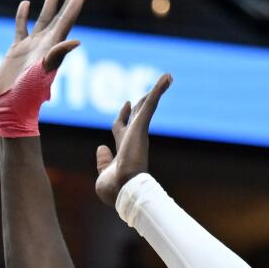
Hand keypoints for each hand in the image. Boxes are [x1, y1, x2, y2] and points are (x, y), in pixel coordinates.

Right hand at [0, 0, 87, 95]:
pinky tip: (26, 3)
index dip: (76, 0)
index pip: (68, 18)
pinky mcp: (17, 50)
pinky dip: (23, 15)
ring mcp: (32, 46)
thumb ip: (57, 55)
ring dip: (52, 2)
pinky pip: (22, 27)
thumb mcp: (44, 72)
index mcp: (54, 45)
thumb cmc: (28, 92)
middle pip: (61, 14)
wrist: (12, 106)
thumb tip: (76, 40)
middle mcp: (46, 43)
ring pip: (44, 18)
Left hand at [94, 74, 171, 206]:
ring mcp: (137, 133)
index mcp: (123, 149)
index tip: (127, 104)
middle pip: (138, 114)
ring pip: (147, 106)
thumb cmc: (114, 189)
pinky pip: (150, 105)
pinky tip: (167, 77)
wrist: (124, 190)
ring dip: (157, 91)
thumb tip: (100, 147)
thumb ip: (103, 161)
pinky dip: (158, 90)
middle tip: (149, 89)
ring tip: (168, 77)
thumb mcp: (103, 174)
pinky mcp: (141, 128)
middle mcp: (132, 139)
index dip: (123, 115)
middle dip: (142, 101)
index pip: (122, 127)